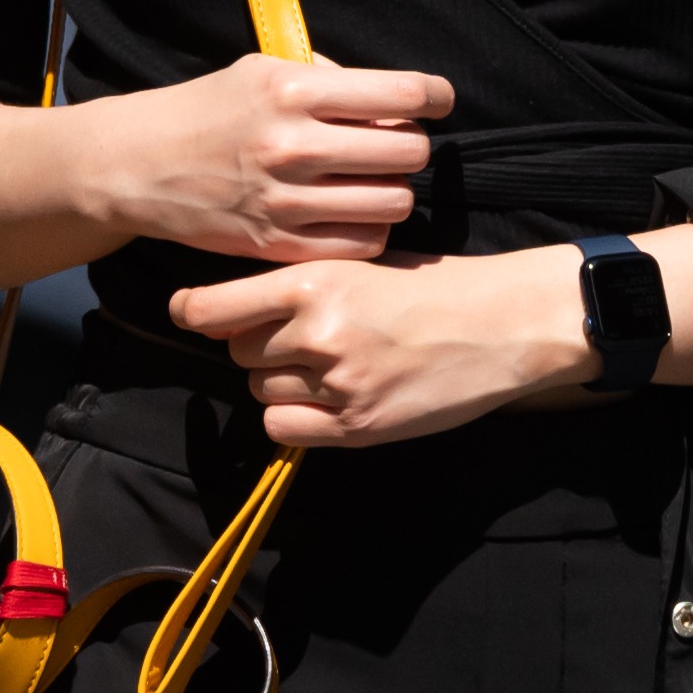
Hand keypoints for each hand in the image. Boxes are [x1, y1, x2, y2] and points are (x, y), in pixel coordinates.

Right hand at [76, 56, 452, 264]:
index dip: (435, 96)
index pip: (402, 94)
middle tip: (394, 144)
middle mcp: (294, 145)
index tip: (438, 100)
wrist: (139, 164)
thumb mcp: (262, 69)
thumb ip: (327, 78)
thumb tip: (393, 96)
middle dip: (411, 146)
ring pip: (393, 202)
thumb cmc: (208, 110)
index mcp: (294, 91)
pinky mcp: (277, 244)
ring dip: (393, 190)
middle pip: (407, 152)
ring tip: (371, 181)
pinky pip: (362, 244)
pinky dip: (369, 229)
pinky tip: (351, 213)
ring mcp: (286, 199)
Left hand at [167, 248, 587, 450]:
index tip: (188, 314)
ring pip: (260, 389)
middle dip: (257, 345)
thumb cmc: (437, 286)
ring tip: (330, 366)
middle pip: (238, 350)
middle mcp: (317, 332)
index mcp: (316, 280)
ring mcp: (336, 383)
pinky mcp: (356, 426)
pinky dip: (295, 418)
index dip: (193, 312)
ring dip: (280, 381)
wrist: (505, 324)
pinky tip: (329, 400)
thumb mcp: (364, 264)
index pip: (214, 307)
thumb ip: (301, 286)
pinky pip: (284, 428)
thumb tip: (233, 309)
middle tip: (301, 338)